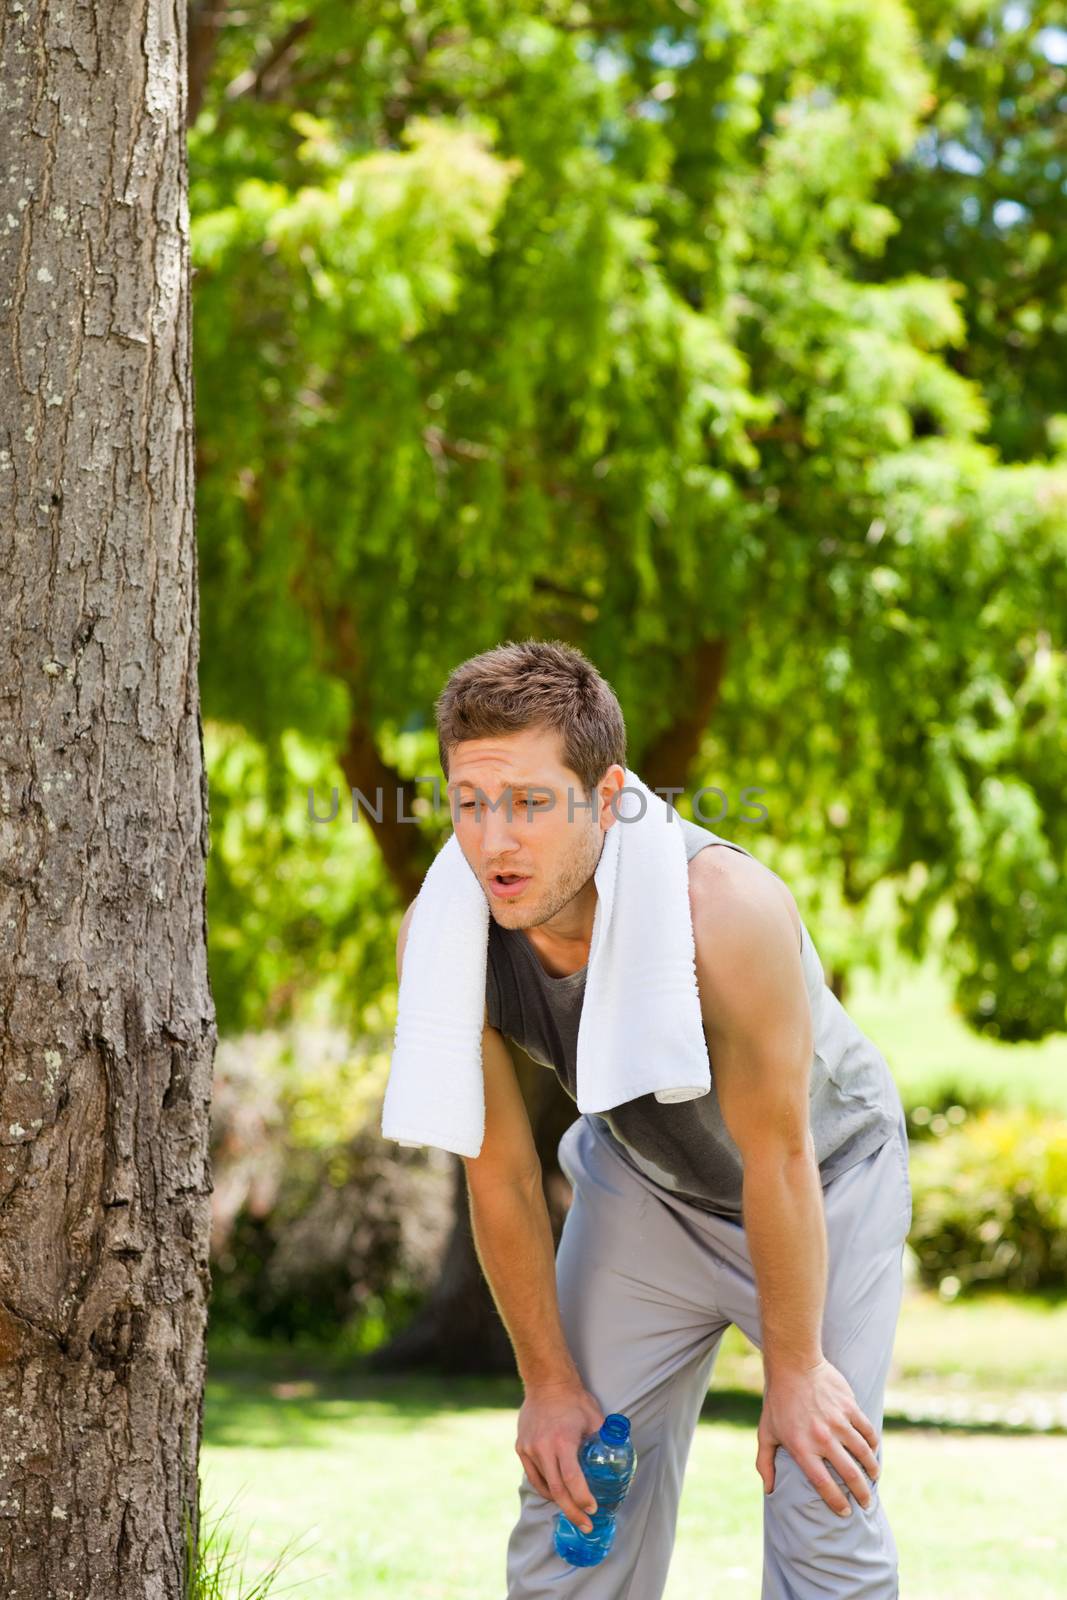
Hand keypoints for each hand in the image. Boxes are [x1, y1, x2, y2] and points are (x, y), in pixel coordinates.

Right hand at [516, 1380, 605, 1533]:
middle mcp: (543, 1447)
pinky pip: (534, 1476)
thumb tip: (621, 1458)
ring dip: (559, 1500)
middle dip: (573, 1511)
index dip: (582, 1498)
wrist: (546, 1381)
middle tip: (586, 1525)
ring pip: (544, 1485)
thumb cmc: (574, 1399)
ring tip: (573, 1509)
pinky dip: (545, 1488)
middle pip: (557, 1490)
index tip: (592, 1509)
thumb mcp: (595, 1417)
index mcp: (562, 1441)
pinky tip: (556, 1493)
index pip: (571, 1479)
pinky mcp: (521, 1447)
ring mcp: (529, 1448)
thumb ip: (605, 1439)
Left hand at [756, 1358, 879, 1516]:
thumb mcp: (766, 1432)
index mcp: (802, 1448)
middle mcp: (823, 1438)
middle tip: (866, 1503)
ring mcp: (838, 1422)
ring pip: (864, 1454)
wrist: (793, 1364)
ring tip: (873, 1478)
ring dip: (872, 1470)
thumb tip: (769, 1490)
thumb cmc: (778, 1401)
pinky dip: (873, 1444)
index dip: (837, 1503)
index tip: (845, 1512)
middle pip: (850, 1474)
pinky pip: (868, 1431)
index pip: (824, 1485)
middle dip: (862, 1494)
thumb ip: (765, 1463)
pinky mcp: (850, 1407)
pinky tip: (872, 1451)